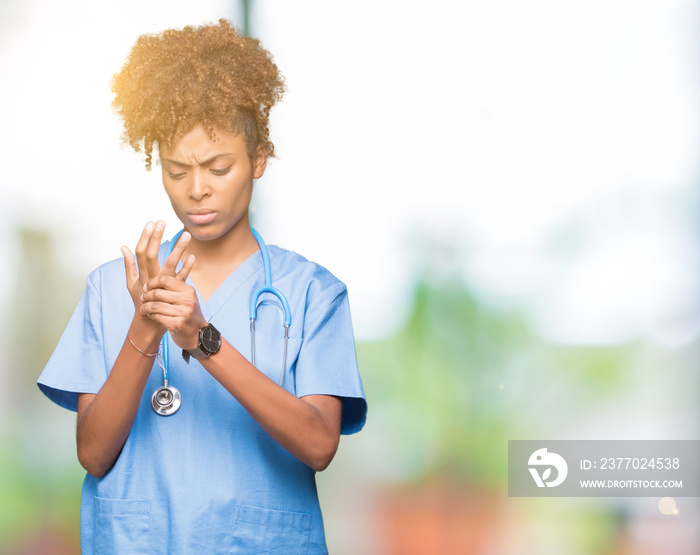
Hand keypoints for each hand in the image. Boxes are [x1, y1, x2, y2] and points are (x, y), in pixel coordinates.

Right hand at [121, 221, 194, 337]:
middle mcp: (151, 278)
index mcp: (141, 274)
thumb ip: (128, 264)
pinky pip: (182, 279)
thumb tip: (123, 246)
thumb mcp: (131, 282)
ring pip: (170, 264)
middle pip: (152, 255)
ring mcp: (163, 285)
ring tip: (186, 235)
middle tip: (162, 222)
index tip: (151, 223)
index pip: (141, 252)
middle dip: (156, 238)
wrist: (149, 321)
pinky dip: (188, 268)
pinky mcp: (174, 291)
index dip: (145, 237)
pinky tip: (193, 256)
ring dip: (178, 249)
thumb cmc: (139, 300)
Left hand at [140, 273, 205, 350]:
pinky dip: (150, 315)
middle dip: (146, 295)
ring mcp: (183, 313)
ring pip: (155, 305)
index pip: (165, 279)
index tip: (146, 287)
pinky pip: (157, 316)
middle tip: (142, 298)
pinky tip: (149, 314)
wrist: (197, 333)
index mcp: (188, 290)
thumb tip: (156, 273)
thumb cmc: (187, 313)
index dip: (152, 282)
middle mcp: (187, 300)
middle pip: (158, 292)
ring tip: (143, 308)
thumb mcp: (187, 297)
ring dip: (145, 307)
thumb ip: (175, 287)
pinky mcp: (177, 324)